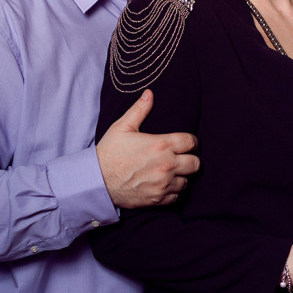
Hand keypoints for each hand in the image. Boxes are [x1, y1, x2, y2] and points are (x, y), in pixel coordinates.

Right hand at [97, 89, 199, 208]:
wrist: (97, 181)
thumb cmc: (109, 153)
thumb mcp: (122, 127)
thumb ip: (139, 110)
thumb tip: (149, 94)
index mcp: (160, 145)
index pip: (191, 142)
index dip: (191, 141)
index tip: (187, 143)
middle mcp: (166, 165)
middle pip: (195, 163)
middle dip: (190, 159)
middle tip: (181, 158)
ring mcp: (163, 184)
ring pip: (187, 182)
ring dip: (181, 176)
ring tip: (170, 172)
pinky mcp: (158, 199)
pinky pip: (176, 196)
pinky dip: (172, 191)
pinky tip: (163, 184)